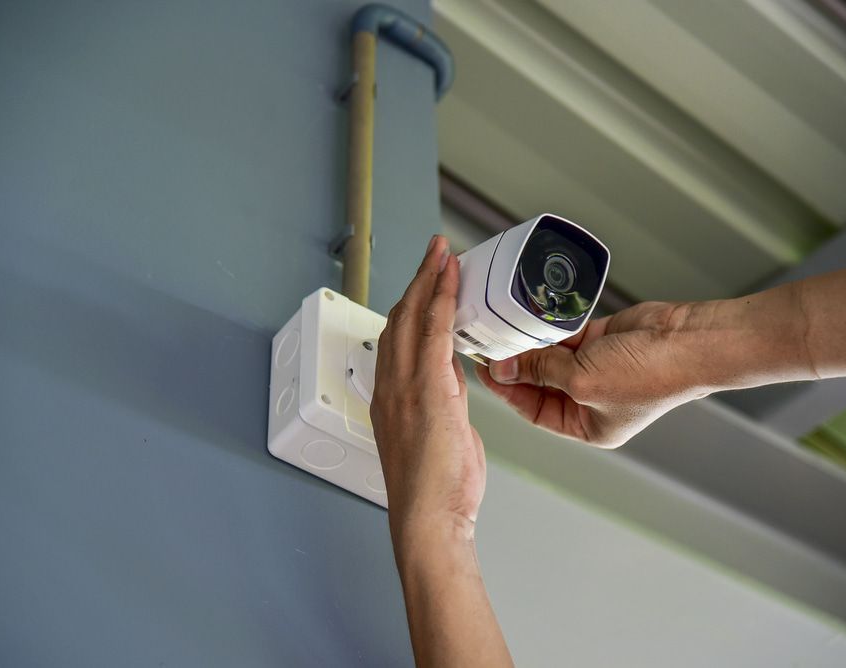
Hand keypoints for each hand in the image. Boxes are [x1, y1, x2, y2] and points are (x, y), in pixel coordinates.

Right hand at [372, 238, 511, 667]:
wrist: (429, 519)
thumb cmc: (437, 490)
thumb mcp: (442, 434)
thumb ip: (446, 402)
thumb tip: (454, 382)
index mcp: (392, 398)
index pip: (399, 338)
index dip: (412, 304)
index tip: (426, 281)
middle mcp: (391, 387)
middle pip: (400, 318)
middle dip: (418, 281)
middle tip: (435, 252)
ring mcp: (405, 387)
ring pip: (413, 318)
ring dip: (429, 281)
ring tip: (442, 254)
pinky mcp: (427, 391)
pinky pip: (434, 333)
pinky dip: (441, 301)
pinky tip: (450, 280)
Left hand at [476, 300, 705, 448]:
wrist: (687, 341)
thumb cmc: (650, 376)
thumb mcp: (582, 380)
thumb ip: (540, 371)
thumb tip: (503, 367)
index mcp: (588, 426)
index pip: (533, 410)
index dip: (507, 390)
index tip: (486, 370)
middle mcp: (591, 400)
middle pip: (539, 382)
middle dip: (517, 365)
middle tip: (489, 344)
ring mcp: (597, 369)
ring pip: (551, 356)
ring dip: (531, 342)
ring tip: (504, 327)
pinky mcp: (603, 341)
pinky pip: (566, 335)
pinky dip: (549, 326)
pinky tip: (530, 315)